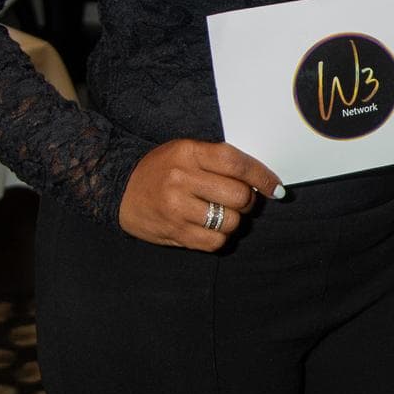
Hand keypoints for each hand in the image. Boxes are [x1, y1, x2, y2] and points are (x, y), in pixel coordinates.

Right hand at [118, 139, 280, 250]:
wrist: (118, 189)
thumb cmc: (160, 169)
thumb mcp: (185, 151)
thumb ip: (218, 161)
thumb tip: (260, 181)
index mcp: (188, 152)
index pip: (236, 163)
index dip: (262, 177)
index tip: (275, 188)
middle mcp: (182, 179)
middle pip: (239, 196)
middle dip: (248, 201)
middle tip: (240, 201)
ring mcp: (177, 208)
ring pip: (230, 222)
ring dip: (234, 221)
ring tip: (221, 213)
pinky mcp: (174, 232)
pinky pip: (215, 242)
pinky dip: (220, 237)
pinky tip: (211, 228)